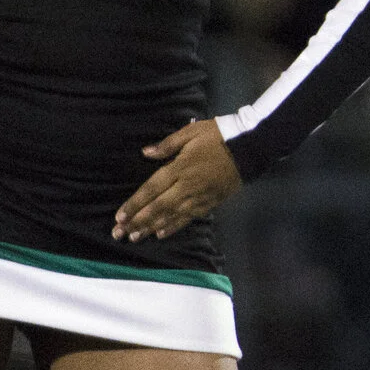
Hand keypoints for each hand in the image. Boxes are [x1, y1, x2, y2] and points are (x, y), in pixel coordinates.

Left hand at [116, 120, 240, 240]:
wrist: (250, 148)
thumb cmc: (218, 136)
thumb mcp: (192, 132)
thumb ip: (168, 144)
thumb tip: (146, 153)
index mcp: (180, 168)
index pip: (151, 189)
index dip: (135, 204)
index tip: (119, 216)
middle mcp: (187, 186)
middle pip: (158, 207)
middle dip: (137, 221)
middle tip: (119, 234)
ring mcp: (199, 197)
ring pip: (171, 216)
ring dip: (151, 228)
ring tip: (134, 237)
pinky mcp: (211, 202)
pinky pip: (189, 218)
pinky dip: (174, 227)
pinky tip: (161, 234)